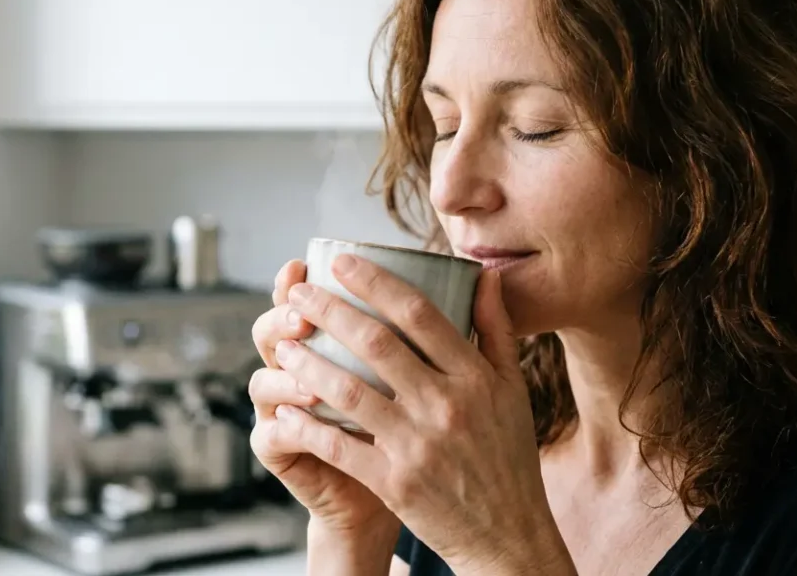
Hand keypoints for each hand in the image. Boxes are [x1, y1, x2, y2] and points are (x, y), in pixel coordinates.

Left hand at [272, 254, 574, 574]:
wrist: (507, 534)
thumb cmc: (507, 455)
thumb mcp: (513, 389)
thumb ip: (497, 328)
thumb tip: (483, 273)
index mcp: (476, 378)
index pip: (419, 313)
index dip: (374, 282)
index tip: (340, 262)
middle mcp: (448, 406)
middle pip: (376, 343)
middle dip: (329, 310)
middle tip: (298, 293)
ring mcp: (419, 446)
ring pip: (349, 392)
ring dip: (308, 364)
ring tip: (283, 345)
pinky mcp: (395, 483)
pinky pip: (340, 446)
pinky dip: (307, 426)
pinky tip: (284, 410)